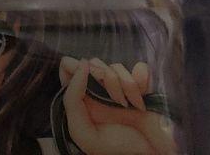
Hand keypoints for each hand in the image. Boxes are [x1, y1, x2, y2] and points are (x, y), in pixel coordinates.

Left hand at [62, 57, 176, 154]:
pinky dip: (141, 80)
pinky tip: (141, 99)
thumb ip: (71, 100)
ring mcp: (120, 85)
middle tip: (115, 99)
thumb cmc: (114, 148)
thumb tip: (83, 64)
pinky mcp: (141, 85)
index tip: (89, 77)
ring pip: (116, 67)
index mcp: (82, 96)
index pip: (68, 66)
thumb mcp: (82, 132)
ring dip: (125, 85)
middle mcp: (99, 88)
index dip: (76, 67)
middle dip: (104, 76)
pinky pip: (140, 69)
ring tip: (129, 106)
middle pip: (93, 63)